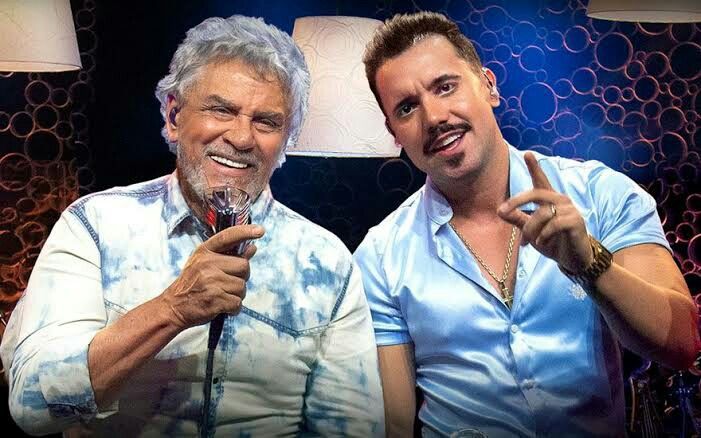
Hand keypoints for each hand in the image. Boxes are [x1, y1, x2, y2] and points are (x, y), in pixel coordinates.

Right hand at [159, 224, 263, 329]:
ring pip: (242, 286)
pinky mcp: (215, 299)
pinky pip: (238, 302)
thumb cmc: (192, 284)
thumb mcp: (205, 265)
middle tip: (228, 283)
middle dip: (242, 277)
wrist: (174, 307)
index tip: (260, 230)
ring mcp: (211, 281)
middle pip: (244, 266)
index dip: (245, 232)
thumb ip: (230, 256)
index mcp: (205, 252)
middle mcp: (207, 263)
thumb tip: (252, 248)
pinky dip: (234, 308)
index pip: (228, 236)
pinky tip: (223, 306)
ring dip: (237, 294)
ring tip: (222, 295)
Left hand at [497, 152, 591, 272]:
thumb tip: (499, 210)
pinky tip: (542, 243)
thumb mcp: (531, 231)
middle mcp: (560, 200)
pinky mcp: (576, 221)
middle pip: (535, 193)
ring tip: (528, 242)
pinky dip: (543, 235)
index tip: (527, 154)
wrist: (573, 260)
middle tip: (502, 211)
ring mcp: (570, 209)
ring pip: (541, 213)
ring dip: (530, 230)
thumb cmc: (553, 242)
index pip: (541, 181)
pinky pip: (553, 225)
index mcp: (550, 200)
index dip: (535, 167)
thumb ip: (518, 220)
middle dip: (516, 201)